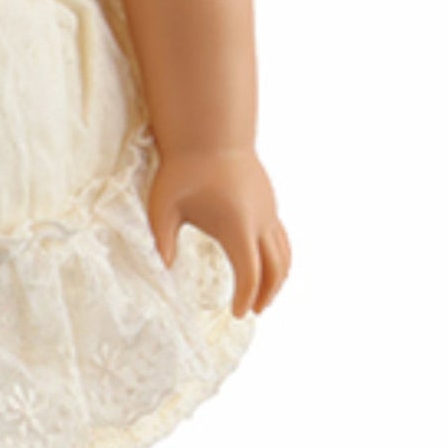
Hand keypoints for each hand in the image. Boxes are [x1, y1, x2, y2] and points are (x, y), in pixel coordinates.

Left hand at [146, 144, 290, 317]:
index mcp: (238, 225)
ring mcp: (269, 211)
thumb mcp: (164, 207)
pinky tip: (264, 267)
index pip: (250, 272)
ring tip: (263, 297)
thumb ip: (161, 240)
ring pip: (285, 253)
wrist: (210, 133)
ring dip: (278, 278)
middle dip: (267, 293)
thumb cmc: (182, 170)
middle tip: (253, 311)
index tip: (238, 313)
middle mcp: (260, 220)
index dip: (246, 296)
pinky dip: (279, 258)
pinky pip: (282, 238)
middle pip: (276, 268)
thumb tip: (164, 269)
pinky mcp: (269, 203)